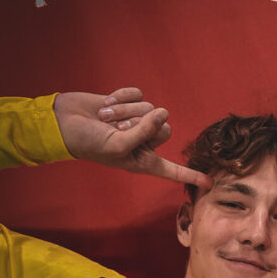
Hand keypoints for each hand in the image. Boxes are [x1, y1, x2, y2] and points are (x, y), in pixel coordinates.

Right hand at [53, 87, 210, 187]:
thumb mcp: (117, 145)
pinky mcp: (130, 102)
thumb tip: (162, 112)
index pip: (172, 170)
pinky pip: (138, 94)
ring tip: (106, 118)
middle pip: (165, 129)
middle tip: (117, 129)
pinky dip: (122, 97)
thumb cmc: (89, 142)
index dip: (191, 175)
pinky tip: (107, 103)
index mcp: (143, 161)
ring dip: (126, 111)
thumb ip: (143, 132)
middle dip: (141, 125)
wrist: (65, 121)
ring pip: (150, 109)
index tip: (211, 183)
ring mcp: (137, 121)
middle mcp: (144, 142)